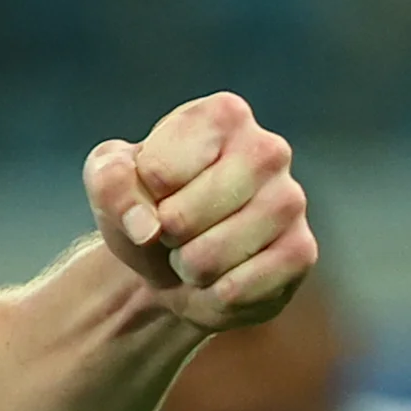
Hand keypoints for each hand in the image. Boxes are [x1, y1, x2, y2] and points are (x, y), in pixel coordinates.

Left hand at [84, 92, 314, 332]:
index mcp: (222, 115)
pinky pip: (234, 290)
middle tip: (178, 229)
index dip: (140, 196)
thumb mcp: (108, 183)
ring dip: (188, 267)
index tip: (156, 192)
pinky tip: (225, 276)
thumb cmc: (146, 208)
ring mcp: (292, 200)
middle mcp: (268, 149)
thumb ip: (109, 181)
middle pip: (181, 217)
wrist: (175, 265)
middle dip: (165, 236)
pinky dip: (214, 295)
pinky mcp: (302, 252)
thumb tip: (146, 226)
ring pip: (208, 257)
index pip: (155, 173)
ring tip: (200, 251)